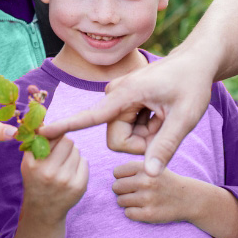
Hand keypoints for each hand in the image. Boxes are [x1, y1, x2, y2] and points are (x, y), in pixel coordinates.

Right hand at [21, 136, 87, 225]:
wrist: (43, 211)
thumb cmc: (36, 180)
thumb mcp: (28, 162)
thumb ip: (34, 141)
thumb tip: (45, 122)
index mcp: (34, 164)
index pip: (53, 135)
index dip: (54, 136)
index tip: (52, 141)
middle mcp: (49, 172)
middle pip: (68, 141)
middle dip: (65, 144)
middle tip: (59, 154)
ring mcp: (66, 180)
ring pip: (77, 151)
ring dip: (72, 155)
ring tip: (63, 166)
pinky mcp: (79, 186)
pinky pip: (85, 162)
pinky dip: (79, 165)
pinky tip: (71, 173)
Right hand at [40, 49, 215, 176]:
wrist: (195, 62)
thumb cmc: (192, 85)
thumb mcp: (185, 118)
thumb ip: (166, 146)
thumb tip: (150, 175)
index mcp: (125, 95)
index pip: (90, 116)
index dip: (66, 126)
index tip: (41, 132)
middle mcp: (114, 96)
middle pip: (118, 140)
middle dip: (143, 141)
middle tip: (166, 124)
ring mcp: (117, 99)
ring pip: (124, 136)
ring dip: (146, 133)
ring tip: (164, 115)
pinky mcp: (122, 103)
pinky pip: (128, 127)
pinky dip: (147, 126)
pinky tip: (160, 112)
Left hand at [111, 159, 195, 223]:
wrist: (188, 198)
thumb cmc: (164, 181)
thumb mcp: (152, 166)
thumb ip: (132, 168)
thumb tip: (110, 176)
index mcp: (145, 167)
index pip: (116, 172)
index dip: (122, 177)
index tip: (132, 180)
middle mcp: (146, 182)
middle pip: (116, 187)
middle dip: (122, 190)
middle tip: (134, 192)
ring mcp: (147, 199)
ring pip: (120, 201)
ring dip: (127, 202)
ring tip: (140, 200)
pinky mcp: (149, 214)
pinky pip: (127, 213)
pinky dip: (132, 212)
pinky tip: (143, 209)